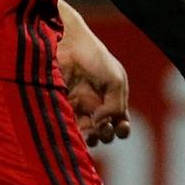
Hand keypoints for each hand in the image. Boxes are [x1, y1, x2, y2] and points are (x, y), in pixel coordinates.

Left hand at [56, 1, 130, 145]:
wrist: (66, 45)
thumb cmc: (94, 58)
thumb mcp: (115, 80)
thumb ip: (115, 105)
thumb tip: (101, 124)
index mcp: (113, 99)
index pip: (121, 124)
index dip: (122, 130)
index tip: (121, 126)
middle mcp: (97, 106)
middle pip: (105, 132)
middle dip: (106, 135)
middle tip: (103, 126)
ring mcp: (78, 108)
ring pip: (88, 134)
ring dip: (92, 138)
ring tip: (91, 133)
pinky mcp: (62, 108)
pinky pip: (70, 128)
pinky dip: (75, 134)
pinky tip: (78, 131)